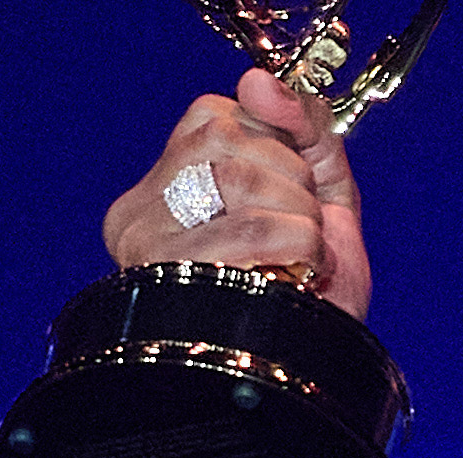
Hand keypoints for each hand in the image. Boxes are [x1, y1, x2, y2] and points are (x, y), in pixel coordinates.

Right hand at [103, 69, 372, 315]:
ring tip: (298, 261)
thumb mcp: (322, 195)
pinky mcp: (175, 281)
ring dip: (300, 220)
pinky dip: (301, 248)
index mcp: (165, 182)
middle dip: (295, 185)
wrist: (321, 372)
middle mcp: (140, 211)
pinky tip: (296, 278)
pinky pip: (253, 228)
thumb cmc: (316, 292)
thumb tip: (258, 80)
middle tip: (300, 238)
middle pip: (229, 140)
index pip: (219, 116)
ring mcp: (148, 247)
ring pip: (240, 179)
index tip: (296, 196)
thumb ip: (302, 128)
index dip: (281, 148)